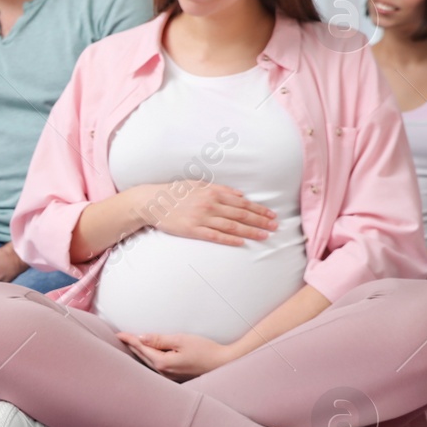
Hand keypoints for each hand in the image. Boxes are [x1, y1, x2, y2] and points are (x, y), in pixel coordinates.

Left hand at [117, 331, 235, 380]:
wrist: (225, 364)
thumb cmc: (206, 350)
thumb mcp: (181, 340)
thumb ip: (159, 339)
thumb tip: (141, 338)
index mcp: (162, 362)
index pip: (141, 348)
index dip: (129, 339)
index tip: (118, 334)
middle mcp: (163, 373)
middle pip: (143, 356)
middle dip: (132, 346)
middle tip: (120, 338)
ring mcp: (170, 377)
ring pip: (149, 362)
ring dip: (140, 352)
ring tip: (131, 344)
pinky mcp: (176, 377)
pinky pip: (157, 366)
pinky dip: (150, 357)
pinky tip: (148, 354)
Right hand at [146, 183, 276, 245]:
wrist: (151, 202)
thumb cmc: (174, 192)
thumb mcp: (197, 184)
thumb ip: (220, 189)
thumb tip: (240, 195)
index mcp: (212, 192)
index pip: (241, 203)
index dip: (258, 209)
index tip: (271, 215)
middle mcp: (209, 204)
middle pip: (241, 214)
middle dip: (260, 221)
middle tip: (275, 227)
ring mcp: (201, 218)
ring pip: (232, 226)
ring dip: (250, 231)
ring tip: (265, 236)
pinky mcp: (192, 230)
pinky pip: (215, 236)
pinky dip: (229, 239)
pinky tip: (241, 242)